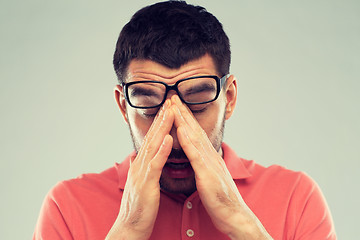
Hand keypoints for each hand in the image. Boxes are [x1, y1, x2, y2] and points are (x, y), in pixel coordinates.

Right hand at [106, 100, 173, 239]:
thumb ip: (141, 168)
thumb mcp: (140, 182)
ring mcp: (141, 173)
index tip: (169, 107)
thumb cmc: (139, 207)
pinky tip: (169, 138)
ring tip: (170, 111)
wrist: (130, 227)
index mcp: (141, 164)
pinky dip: (162, 150)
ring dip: (162, 127)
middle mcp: (139, 164)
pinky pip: (155, 164)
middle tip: (170, 100)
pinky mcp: (146, 184)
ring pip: (153, 145)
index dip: (160, 122)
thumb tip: (140, 157)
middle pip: (152, 136)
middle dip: (162, 117)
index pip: (152, 138)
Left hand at [171, 95, 271, 239]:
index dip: (185, 118)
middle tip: (173, 96)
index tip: (176, 105)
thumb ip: (204, 164)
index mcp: (209, 156)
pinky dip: (188, 141)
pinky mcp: (208, 174)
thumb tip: (198, 156)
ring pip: (195, 137)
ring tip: (174, 105)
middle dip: (183, 112)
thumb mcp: (211, 177)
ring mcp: (210, 163)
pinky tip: (180, 130)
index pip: (195, 133)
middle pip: (195, 129)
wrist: (234, 215)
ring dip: (183, 120)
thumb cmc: (221, 199)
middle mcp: (210, 155)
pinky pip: (196, 155)